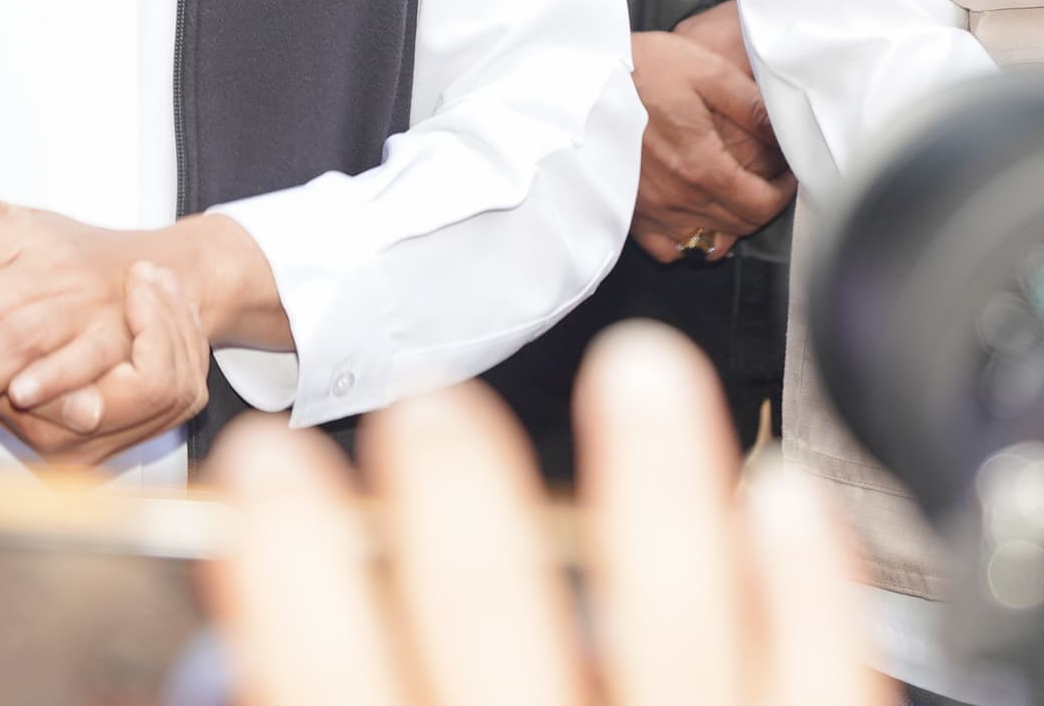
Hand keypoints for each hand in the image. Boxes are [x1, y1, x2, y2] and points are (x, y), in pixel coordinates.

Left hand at [0, 187, 267, 458]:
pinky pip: (69, 361)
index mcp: (11, 234)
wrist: (157, 268)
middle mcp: (42, 262)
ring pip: (12, 339)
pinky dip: (37, 384)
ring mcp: (78, 298)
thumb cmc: (75, 251)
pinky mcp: (111, 332)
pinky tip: (11, 402)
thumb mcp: (19, 217)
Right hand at [212, 323, 888, 705]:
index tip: (264, 470)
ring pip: (681, 636)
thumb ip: (317, 704)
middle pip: (493, 634)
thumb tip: (224, 671)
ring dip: (659, 495)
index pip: (328, 681)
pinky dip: (811, 595)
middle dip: (456, 508)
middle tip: (429, 409)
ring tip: (640, 371)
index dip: (286, 569)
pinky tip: (793, 504)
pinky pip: (819, 687)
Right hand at [629, 5, 792, 262]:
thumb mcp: (707, 71)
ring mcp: (651, 211)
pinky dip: (687, 239)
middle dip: (762, 203)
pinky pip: (668, 249)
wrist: (581, 79)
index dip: (784, 193)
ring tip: (733, 194)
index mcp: (702, 165)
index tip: (787, 175)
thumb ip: (752, 107)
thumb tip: (787, 132)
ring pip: (708, 242)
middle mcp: (678, 197)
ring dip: (730, 222)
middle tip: (765, 177)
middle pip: (740, 225)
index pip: (762, 205)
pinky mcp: (630, 213)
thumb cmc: (641, 70)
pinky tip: (693, 213)